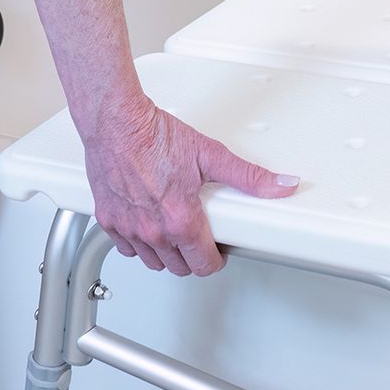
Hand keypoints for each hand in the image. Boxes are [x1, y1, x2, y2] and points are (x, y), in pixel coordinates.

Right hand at [81, 96, 298, 275]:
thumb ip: (249, 177)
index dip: (216, 260)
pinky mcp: (108, 220)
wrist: (116, 122)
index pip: (203, 265)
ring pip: (152, 262)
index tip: (218, 250)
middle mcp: (153, 231)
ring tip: (176, 232)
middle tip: (200, 238)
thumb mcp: (210, 155)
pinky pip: (126, 248)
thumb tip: (281, 185)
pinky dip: (138, 244)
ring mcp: (128, 228)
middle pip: (179, 267)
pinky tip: (147, 227)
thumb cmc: (155, 137)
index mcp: (180, 221)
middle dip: (193, 257)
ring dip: (166, 253)